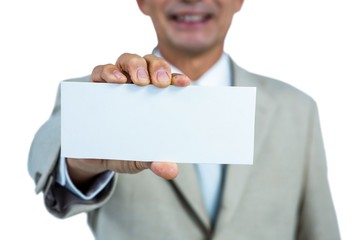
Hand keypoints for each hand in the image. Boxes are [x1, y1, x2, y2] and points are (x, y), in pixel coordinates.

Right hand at [67, 53, 190, 188]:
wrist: (92, 157)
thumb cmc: (122, 151)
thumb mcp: (139, 158)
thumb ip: (154, 161)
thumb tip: (170, 171)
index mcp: (154, 98)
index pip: (169, 82)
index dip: (177, 79)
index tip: (184, 84)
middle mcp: (137, 85)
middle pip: (150, 63)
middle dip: (157, 68)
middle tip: (160, 82)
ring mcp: (116, 83)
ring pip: (127, 60)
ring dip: (135, 65)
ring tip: (138, 80)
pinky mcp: (95, 86)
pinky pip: (100, 71)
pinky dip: (107, 72)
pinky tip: (115, 80)